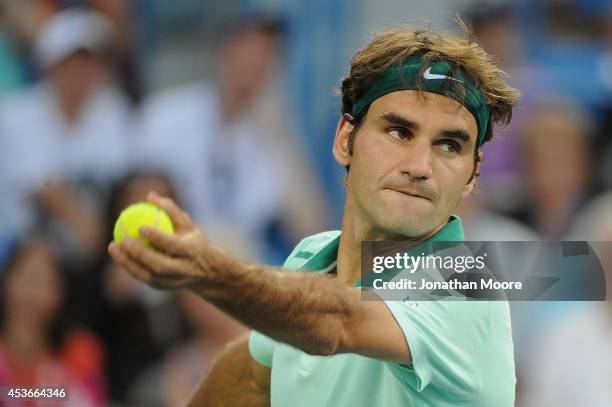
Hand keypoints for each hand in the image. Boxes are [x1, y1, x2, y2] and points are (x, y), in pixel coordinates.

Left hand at [108, 191, 226, 290]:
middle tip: (122, 240)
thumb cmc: (193, 242)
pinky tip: (117, 254)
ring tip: (113, 246)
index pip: (173, 246)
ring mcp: (172, 282)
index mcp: (191, 252)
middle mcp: (182, 270)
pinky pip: (142, 277)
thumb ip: (170, 210)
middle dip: (139, 254)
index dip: (157, 238)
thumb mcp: (188, 225)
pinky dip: (129, 266)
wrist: (206, 273)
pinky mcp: (162, 287)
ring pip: (147, 275)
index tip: (140, 227)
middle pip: (159, 265)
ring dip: (128, 262)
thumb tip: (150, 196)